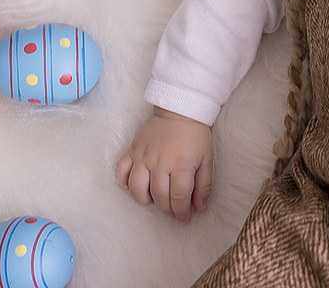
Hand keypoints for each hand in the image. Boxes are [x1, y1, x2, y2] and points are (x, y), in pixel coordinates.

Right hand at [115, 108, 213, 222]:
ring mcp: (143, 156)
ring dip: (145, 200)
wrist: (179, 109)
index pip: (178, 197)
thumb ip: (204, 184)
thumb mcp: (207, 158)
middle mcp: (160, 163)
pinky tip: (132, 187)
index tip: (185, 219)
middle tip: (173, 211)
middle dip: (167, 209)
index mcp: (181, 165)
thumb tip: (200, 208)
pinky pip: (121, 171)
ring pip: (137, 188)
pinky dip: (123, 182)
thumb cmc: (195, 134)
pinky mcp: (132, 150)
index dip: (181, 212)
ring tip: (154, 200)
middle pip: (159, 196)